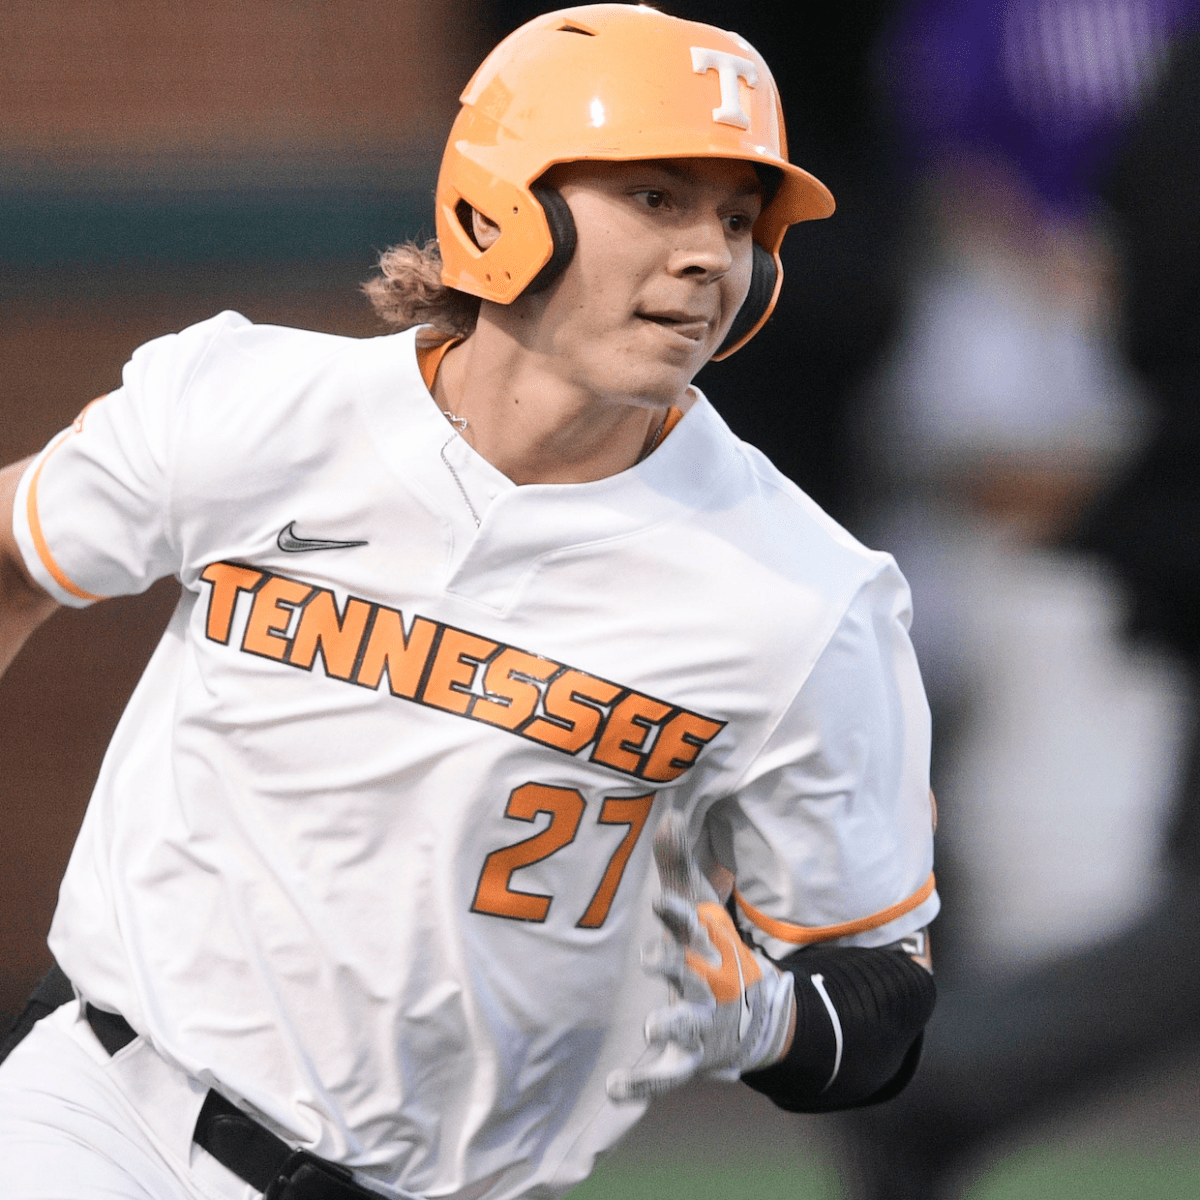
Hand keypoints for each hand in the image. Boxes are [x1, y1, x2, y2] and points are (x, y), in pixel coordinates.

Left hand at [607, 811, 794, 1102]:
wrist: (756, 1014)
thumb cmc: (712, 946)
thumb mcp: (697, 903)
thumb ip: (676, 863)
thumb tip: (667, 813)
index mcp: (701, 943)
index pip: (688, 923)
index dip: (674, 913)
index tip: (658, 901)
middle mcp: (703, 981)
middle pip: (687, 972)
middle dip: (672, 965)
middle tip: (652, 958)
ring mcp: (698, 1022)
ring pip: (683, 1024)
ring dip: (669, 1025)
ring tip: (651, 1028)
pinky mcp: (689, 1058)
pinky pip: (665, 1076)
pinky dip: (643, 1085)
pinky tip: (616, 1089)